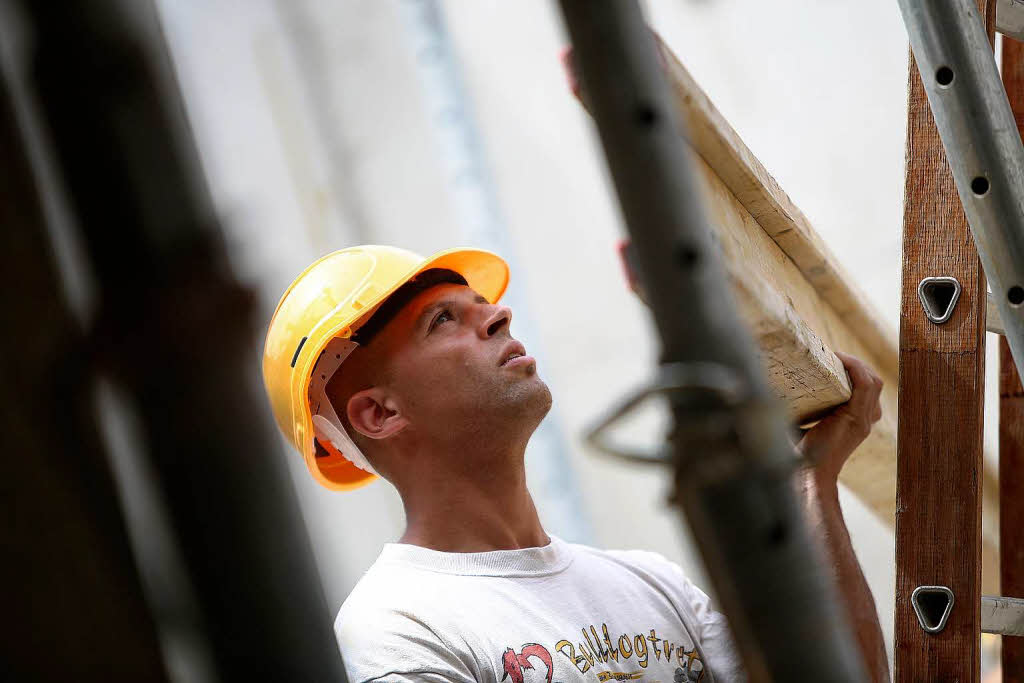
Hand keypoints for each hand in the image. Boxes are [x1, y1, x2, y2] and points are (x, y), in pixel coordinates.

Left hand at [797, 352, 882, 483]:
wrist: (806, 475)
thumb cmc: (798, 454)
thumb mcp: (801, 424)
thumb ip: (796, 409)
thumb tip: (766, 388)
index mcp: (854, 421)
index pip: (865, 390)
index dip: (852, 372)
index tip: (830, 361)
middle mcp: (863, 420)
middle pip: (872, 382)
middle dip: (855, 364)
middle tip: (832, 356)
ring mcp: (862, 420)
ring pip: (873, 381)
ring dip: (856, 364)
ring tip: (836, 356)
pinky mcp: (856, 419)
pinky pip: (866, 386)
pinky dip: (856, 369)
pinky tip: (839, 360)